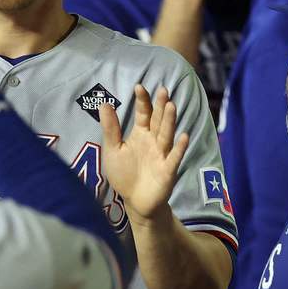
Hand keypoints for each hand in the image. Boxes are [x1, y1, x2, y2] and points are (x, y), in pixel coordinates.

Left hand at [100, 85, 189, 224]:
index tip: (139, 87)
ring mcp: (162, 154)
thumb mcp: (113, 150)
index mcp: (140, 134)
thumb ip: (110, 128)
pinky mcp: (168, 170)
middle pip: (158, 120)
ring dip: (170, 121)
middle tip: (163, 90)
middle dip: (160, 106)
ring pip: (167, 135)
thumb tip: (104, 103)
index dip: (142, 101)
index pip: (143, 114)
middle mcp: (154, 141)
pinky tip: (184, 136)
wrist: (135, 201)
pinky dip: (179, 148)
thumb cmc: (124, 174)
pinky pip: (174, 157)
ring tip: (171, 106)